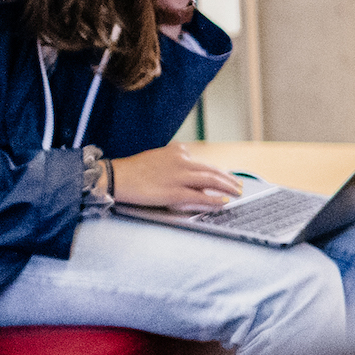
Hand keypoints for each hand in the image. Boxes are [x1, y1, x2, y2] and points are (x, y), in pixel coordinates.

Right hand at [110, 143, 241, 212]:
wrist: (115, 176)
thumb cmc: (133, 169)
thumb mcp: (157, 157)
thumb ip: (174, 160)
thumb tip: (189, 168)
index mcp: (177, 152)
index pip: (203, 163)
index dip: (219, 171)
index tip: (227, 176)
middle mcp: (181, 161)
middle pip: (212, 170)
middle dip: (228, 179)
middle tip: (239, 185)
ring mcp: (179, 177)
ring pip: (211, 181)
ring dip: (227, 187)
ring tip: (237, 193)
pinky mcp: (174, 192)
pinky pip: (199, 196)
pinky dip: (214, 200)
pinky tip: (224, 203)